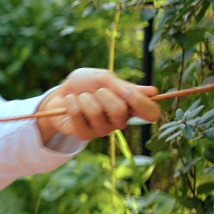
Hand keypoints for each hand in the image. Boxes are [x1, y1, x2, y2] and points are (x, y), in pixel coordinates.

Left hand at [35, 68, 160, 142]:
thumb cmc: (86, 84)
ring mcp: (103, 130)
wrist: (60, 93)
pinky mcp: (85, 135)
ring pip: (97, 112)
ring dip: (85, 98)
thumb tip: (153, 92)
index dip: (140, 102)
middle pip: (120, 111)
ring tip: (82, 97)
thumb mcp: (104, 78)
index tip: (126, 90)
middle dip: (103, 94)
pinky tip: (71, 103)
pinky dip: (72, 103)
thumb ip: (123, 86)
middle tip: (96, 91)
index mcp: (131, 106)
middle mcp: (120, 121)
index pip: (151, 113)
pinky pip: (78, 115)